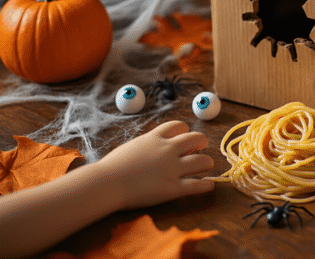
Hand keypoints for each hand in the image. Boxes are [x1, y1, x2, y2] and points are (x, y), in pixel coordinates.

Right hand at [98, 121, 213, 208]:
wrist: (106, 183)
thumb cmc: (111, 167)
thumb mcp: (131, 147)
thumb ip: (147, 145)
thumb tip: (153, 146)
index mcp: (155, 138)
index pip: (179, 126)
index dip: (184, 131)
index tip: (184, 138)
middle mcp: (168, 150)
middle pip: (197, 139)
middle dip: (201, 143)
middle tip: (200, 150)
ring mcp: (172, 169)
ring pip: (203, 161)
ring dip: (207, 163)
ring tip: (205, 167)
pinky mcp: (173, 188)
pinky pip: (198, 185)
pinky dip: (206, 186)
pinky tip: (208, 186)